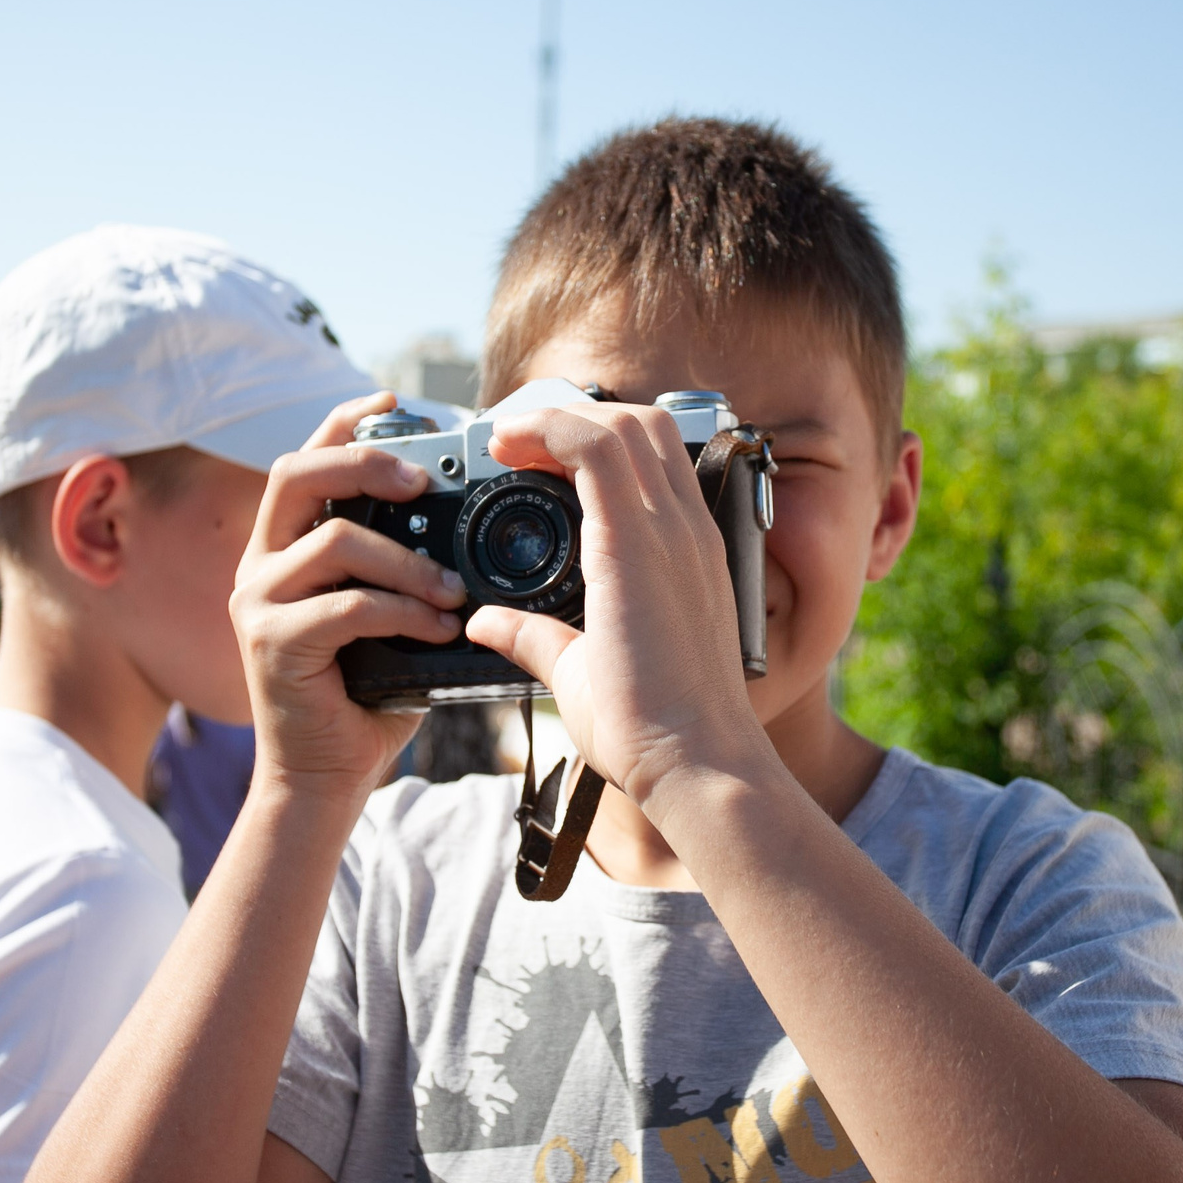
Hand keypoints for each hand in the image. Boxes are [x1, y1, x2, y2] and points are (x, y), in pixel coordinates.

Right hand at [230, 395, 469, 791]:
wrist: (324, 778)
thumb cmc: (365, 695)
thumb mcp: (386, 615)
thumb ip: (403, 567)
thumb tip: (468, 531)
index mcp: (285, 547)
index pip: (306, 459)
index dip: (346, 422)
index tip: (394, 402)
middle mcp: (261, 565)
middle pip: (298, 474)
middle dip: (366, 462)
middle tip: (425, 481)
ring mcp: (260, 603)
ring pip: (335, 540)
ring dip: (408, 560)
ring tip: (453, 590)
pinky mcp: (273, 644)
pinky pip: (347, 605)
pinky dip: (403, 612)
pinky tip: (440, 631)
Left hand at [463, 403, 774, 811]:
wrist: (697, 764)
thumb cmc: (654, 731)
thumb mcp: (582, 672)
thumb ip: (538, 639)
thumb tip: (486, 624)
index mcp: (685, 556)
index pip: (652, 462)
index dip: (593, 442)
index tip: (534, 460)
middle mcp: (686, 531)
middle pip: (641, 426)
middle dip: (574, 419)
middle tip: (515, 444)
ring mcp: (668, 531)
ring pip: (621, 424)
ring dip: (557, 418)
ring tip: (506, 440)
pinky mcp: (635, 541)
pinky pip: (593, 449)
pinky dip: (548, 431)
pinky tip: (509, 446)